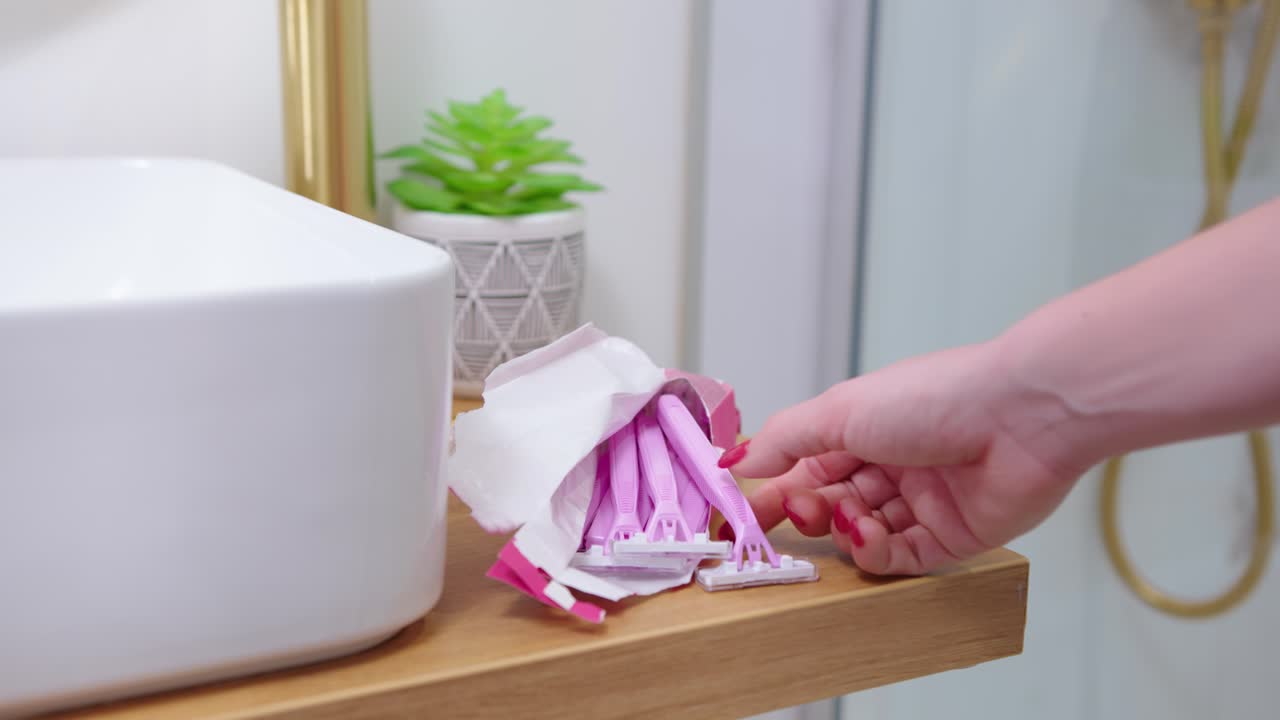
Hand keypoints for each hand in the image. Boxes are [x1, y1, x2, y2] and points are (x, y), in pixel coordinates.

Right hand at [724, 341, 1087, 574]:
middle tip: (786, 517)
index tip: (738, 513)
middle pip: (830, 501)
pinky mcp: (950, 537)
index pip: (804, 465)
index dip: (771, 487)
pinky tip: (867, 534)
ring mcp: (920, 502)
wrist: (1023, 417)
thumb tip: (737, 458)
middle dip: (803, 511)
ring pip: (860, 533)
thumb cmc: (935, 396)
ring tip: (842, 516)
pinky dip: (874, 551)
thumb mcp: (841, 411)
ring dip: (842, 529)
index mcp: (864, 427)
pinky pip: (897, 556)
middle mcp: (891, 464)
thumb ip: (785, 439)